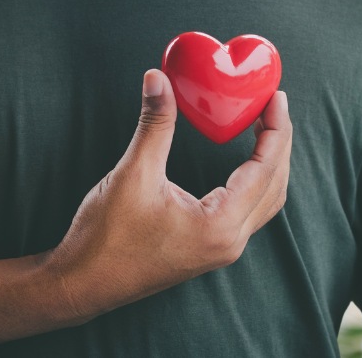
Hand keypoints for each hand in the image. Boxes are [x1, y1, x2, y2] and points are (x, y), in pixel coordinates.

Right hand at [42, 69, 291, 321]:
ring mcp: (220, 249)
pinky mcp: (207, 249)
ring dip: (270, 164)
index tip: (276, 97)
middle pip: (275, 185)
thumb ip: (154, 125)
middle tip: (273, 105)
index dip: (275, 129)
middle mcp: (229, 242)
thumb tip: (158, 79)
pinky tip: (242, 163)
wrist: (83, 283)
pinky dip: (254, 182)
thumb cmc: (105, 238)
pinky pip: (247, 212)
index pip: (265, 169)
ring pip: (265, 202)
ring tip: (263, 128)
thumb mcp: (133, 174)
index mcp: (220, 225)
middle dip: (278, 143)